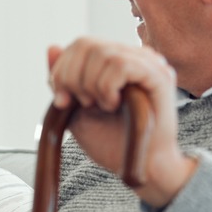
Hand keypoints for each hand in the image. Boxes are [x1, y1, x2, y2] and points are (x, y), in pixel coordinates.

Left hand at [47, 38, 197, 207]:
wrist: (138, 167)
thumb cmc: (112, 142)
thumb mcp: (76, 109)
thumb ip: (64, 80)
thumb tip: (52, 47)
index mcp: (116, 61)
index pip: (80, 44)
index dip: (62, 70)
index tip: (61, 101)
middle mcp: (133, 56)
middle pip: (86, 44)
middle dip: (72, 78)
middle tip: (83, 104)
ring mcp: (149, 64)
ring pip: (103, 53)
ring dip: (92, 85)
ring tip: (103, 107)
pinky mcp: (159, 75)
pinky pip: (121, 65)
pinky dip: (107, 87)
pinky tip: (112, 104)